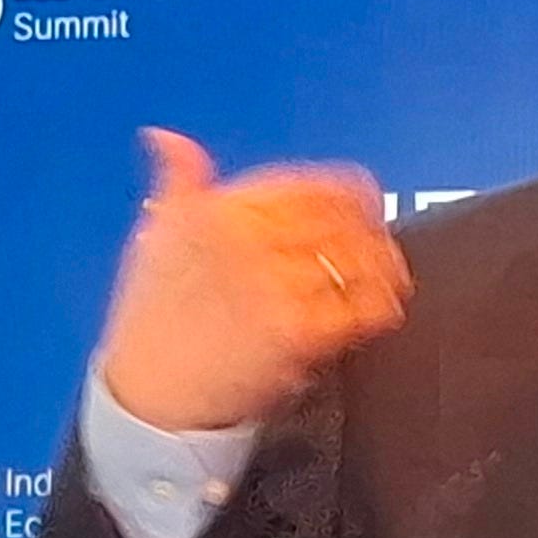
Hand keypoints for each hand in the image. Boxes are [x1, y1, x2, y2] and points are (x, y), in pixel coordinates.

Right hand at [94, 128, 411, 432]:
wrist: (147, 397)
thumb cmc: (150, 323)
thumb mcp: (154, 237)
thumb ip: (177, 181)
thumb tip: (167, 140)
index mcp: (219, 208)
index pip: (308, 184)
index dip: (347, 190)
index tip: (362, 198)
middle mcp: (249, 240)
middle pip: (340, 220)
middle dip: (371, 230)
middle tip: (382, 240)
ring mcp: (275, 285)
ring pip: (354, 261)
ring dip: (382, 266)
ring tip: (390, 273)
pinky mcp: (296, 331)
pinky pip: (358, 309)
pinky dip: (381, 306)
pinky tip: (386, 307)